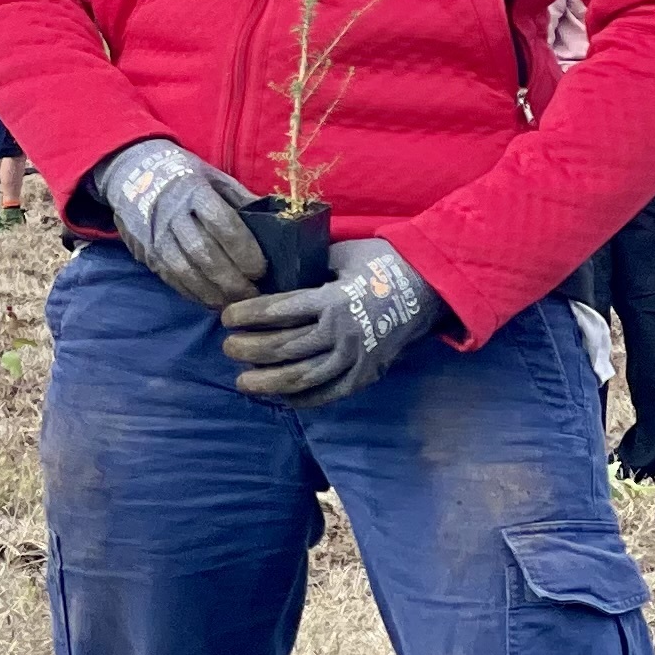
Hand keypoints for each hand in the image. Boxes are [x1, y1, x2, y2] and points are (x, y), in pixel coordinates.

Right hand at [94, 137, 270, 308]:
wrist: (131, 171)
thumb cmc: (183, 175)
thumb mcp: (213, 177)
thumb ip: (241, 200)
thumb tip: (274, 224)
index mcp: (194, 191)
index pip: (222, 224)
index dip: (244, 250)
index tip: (261, 269)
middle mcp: (172, 214)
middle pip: (204, 253)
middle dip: (232, 280)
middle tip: (254, 295)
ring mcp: (155, 235)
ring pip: (185, 271)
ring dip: (213, 292)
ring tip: (235, 303)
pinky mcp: (145, 252)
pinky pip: (171, 278)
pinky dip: (193, 294)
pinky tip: (211, 300)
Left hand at [222, 238, 440, 405]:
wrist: (429, 287)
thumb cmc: (381, 264)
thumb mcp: (340, 255)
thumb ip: (307, 268)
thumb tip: (271, 276)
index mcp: (332, 300)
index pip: (277, 311)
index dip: (247, 315)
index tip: (225, 317)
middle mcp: (342, 332)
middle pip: (284, 347)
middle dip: (249, 349)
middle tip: (227, 348)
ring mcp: (356, 357)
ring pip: (303, 377)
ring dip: (268, 382)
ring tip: (242, 381)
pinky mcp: (367, 374)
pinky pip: (330, 393)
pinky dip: (303, 399)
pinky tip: (280, 397)